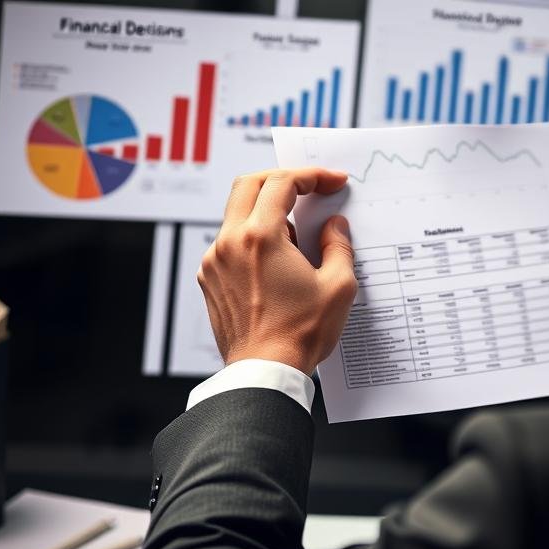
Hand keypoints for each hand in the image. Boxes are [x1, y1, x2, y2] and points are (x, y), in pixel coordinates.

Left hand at [198, 168, 357, 374]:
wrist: (265, 372)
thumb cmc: (300, 334)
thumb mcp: (337, 287)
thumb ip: (338, 246)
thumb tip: (333, 227)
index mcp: (260, 238)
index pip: (282, 183)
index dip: (311, 176)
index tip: (332, 182)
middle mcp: (229, 243)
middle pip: (249, 184)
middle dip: (282, 179)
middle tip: (308, 188)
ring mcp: (214, 261)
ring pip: (237, 214)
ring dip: (267, 212)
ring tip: (298, 237)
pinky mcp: (209, 279)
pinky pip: (230, 243)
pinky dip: (253, 238)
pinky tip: (277, 260)